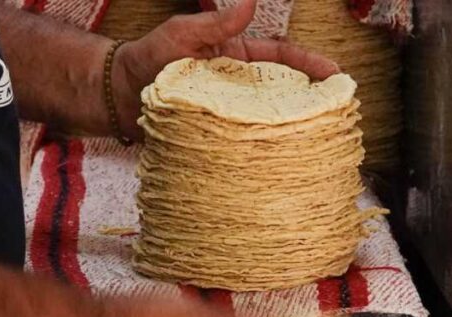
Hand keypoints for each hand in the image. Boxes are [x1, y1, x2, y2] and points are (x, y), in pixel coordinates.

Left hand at [111, 0, 339, 140]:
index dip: (311, 64)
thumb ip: (214, 23)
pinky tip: (274, 165)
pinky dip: (258, 155)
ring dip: (288, 133)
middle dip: (311, 103)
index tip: (336, 75)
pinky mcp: (215, 140)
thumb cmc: (147, 58)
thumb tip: (250, 1)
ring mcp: (227, 116)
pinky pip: (241, 147)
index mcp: (237, 58)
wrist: (114, 96)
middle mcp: (237, 89)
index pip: (283, 58)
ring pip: (266, 124)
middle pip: (283, 93)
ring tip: (314, 144)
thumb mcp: (180, 35)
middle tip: (337, 114)